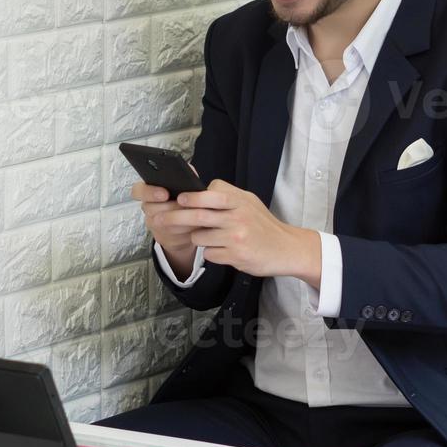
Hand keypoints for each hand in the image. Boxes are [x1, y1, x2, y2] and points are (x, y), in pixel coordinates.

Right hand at [131, 165, 200, 257]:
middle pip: (150, 209)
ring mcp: (154, 225)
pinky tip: (196, 227)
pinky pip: (172, 237)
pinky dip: (185, 232)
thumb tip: (188, 169)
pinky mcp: (163, 238)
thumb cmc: (185, 199)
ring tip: (195, 215)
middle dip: (170, 208)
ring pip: (162, 224)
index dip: (149, 192)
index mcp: (149, 192)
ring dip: (180, 220)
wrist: (189, 220)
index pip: (138, 190)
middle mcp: (148, 208)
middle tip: (184, 206)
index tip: (164, 194)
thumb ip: (185, 176)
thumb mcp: (186, 185)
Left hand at [156, 178, 319, 282]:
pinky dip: (210, 253)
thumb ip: (226, 195)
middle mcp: (237, 217)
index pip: (208, 194)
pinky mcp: (236, 256)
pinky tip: (222, 251)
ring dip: (197, 238)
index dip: (191, 197)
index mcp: (239, 200)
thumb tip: (197, 190)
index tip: (179, 199)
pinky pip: (209, 253)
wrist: (286, 248)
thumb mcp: (248, 202)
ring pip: (199, 237)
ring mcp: (236, 237)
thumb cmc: (263, 224)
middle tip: (159, 219)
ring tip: (209, 238)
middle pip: (197, 215)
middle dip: (175, 217)